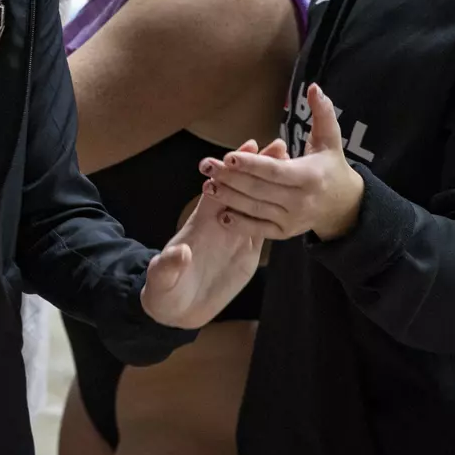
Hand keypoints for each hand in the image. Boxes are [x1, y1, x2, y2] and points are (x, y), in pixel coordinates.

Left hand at [140, 138, 276, 328]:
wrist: (175, 310)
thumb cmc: (163, 290)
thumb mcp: (161, 279)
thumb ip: (169, 265)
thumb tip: (181, 252)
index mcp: (199, 225)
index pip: (218, 189)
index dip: (231, 170)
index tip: (245, 147)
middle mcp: (219, 225)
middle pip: (242, 190)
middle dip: (259, 166)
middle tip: (281, 144)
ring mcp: (234, 236)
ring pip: (256, 204)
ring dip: (271, 183)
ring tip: (292, 161)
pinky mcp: (245, 252)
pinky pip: (262, 227)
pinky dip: (275, 211)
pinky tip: (292, 197)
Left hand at [200, 84, 365, 240]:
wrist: (344, 206)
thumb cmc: (331, 166)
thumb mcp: (330, 140)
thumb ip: (323, 113)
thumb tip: (314, 88)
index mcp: (310, 176)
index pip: (275, 171)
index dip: (252, 164)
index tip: (228, 157)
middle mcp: (301, 200)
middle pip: (259, 189)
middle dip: (229, 178)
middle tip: (205, 166)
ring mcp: (292, 219)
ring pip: (255, 208)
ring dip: (229, 198)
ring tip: (207, 185)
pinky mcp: (285, 232)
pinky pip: (259, 229)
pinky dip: (240, 224)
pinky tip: (221, 214)